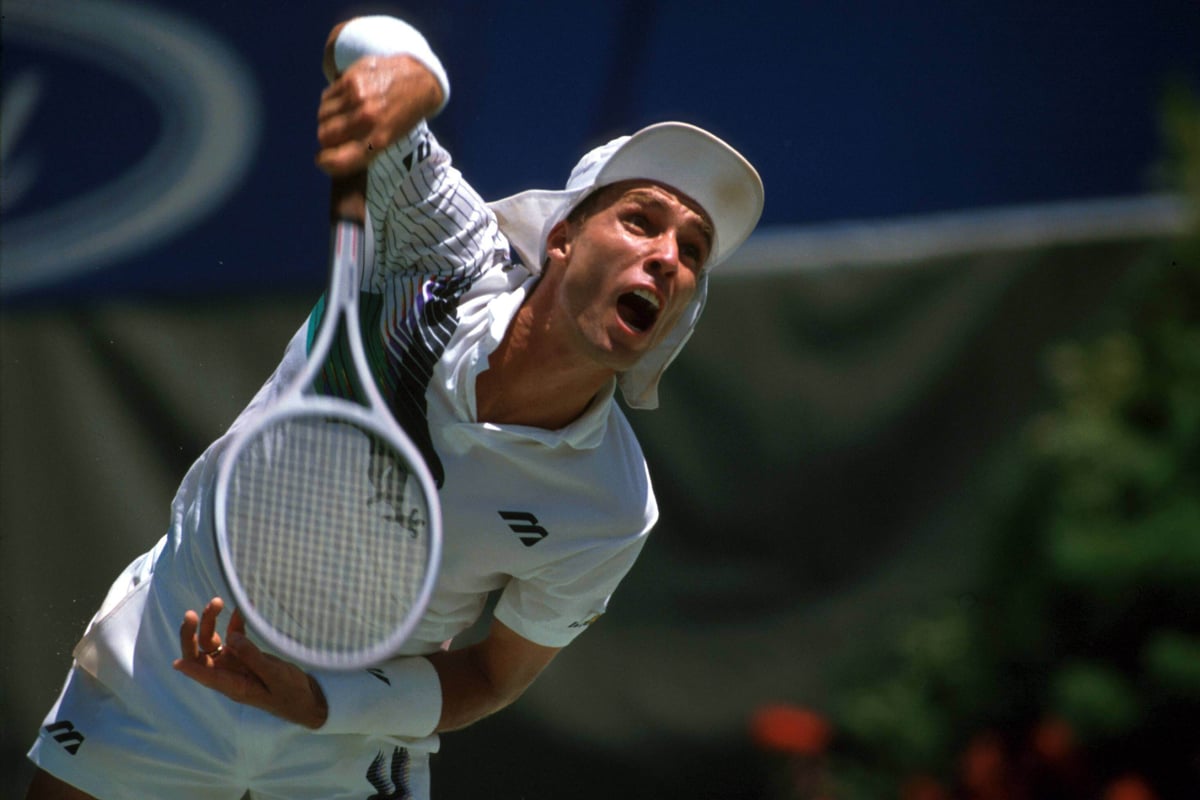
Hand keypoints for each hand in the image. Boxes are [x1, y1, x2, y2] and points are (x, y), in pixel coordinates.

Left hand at [173, 597, 328, 728]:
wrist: (304, 699)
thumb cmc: (290, 693)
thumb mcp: (275, 675)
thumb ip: (253, 656)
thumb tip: (231, 636)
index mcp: (232, 686)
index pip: (206, 677)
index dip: (191, 670)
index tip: (178, 663)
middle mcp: (226, 673)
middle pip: (199, 654)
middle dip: (192, 635)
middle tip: (191, 615)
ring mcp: (233, 662)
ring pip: (211, 640)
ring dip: (210, 621)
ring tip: (218, 601)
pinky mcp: (243, 653)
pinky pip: (233, 634)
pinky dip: (235, 620)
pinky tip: (243, 607)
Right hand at [315, 54, 442, 175]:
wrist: (420, 79)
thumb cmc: (404, 115)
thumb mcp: (390, 140)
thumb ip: (363, 149)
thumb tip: (332, 158)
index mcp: (378, 140)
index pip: (338, 160)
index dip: (325, 162)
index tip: (324, 158)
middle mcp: (366, 119)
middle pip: (324, 136)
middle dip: (327, 138)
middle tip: (337, 134)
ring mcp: (357, 97)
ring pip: (322, 115)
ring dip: (327, 119)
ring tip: (341, 116)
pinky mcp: (350, 78)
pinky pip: (326, 96)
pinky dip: (330, 102)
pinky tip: (344, 101)